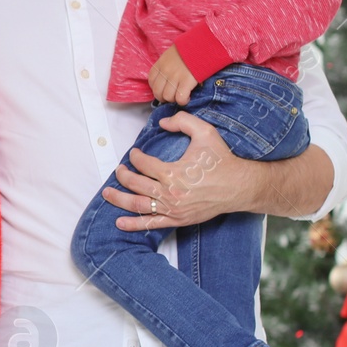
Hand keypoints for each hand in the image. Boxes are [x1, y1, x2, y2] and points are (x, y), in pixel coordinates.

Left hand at [101, 112, 254, 230]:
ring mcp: (173, 209)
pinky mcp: (178, 220)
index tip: (134, 153)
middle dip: (123, 176)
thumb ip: (183, 121)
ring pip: (139, 205)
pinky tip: (120, 222)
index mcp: (173, 173)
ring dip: (120, 199)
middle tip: (119, 170)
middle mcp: (170, 193)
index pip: (143, 164)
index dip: (135, 157)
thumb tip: (162, 122)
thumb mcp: (205, 132)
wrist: (239, 186)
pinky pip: (152, 224)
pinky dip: (135, 224)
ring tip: (107, 193)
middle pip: (136, 185)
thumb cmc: (221, 160)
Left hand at [147, 46, 197, 105]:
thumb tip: (167, 78)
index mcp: (161, 63)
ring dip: (174, 100)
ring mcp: (175, 77)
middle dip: (164, 98)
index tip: (164, 90)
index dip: (157, 89)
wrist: (204, 44)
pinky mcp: (186, 81)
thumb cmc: (191, 49)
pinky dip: (183, 101)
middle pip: (158, 92)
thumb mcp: (173, 54)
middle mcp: (165, 71)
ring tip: (181, 97)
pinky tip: (187, 98)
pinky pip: (180, 98)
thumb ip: (168, 65)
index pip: (151, 81)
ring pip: (168, 97)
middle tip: (173, 97)